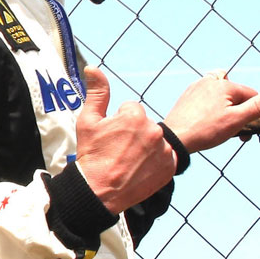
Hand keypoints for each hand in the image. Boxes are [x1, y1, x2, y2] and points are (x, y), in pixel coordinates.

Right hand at [74, 66, 171, 214]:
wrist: (99, 190)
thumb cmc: (91, 154)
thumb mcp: (88, 121)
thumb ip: (97, 93)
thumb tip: (93, 68)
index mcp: (135, 116)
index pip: (131, 109)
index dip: (118, 123)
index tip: (111, 138)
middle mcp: (154, 130)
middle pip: (144, 124)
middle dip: (133, 133)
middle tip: (118, 150)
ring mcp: (164, 149)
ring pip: (155, 139)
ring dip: (145, 146)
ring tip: (129, 160)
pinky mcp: (170, 165)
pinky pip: (165, 155)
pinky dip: (155, 160)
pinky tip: (140, 168)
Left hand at [162, 69, 259, 152]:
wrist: (174, 138)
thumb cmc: (206, 130)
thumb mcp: (237, 119)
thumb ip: (257, 107)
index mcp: (223, 84)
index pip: (252, 95)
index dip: (255, 113)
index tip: (250, 129)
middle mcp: (209, 81)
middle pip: (236, 96)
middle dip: (241, 114)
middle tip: (240, 134)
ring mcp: (196, 88)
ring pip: (223, 98)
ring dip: (229, 112)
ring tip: (225, 129)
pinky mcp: (188, 97)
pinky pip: (209, 100)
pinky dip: (215, 110)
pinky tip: (212, 124)